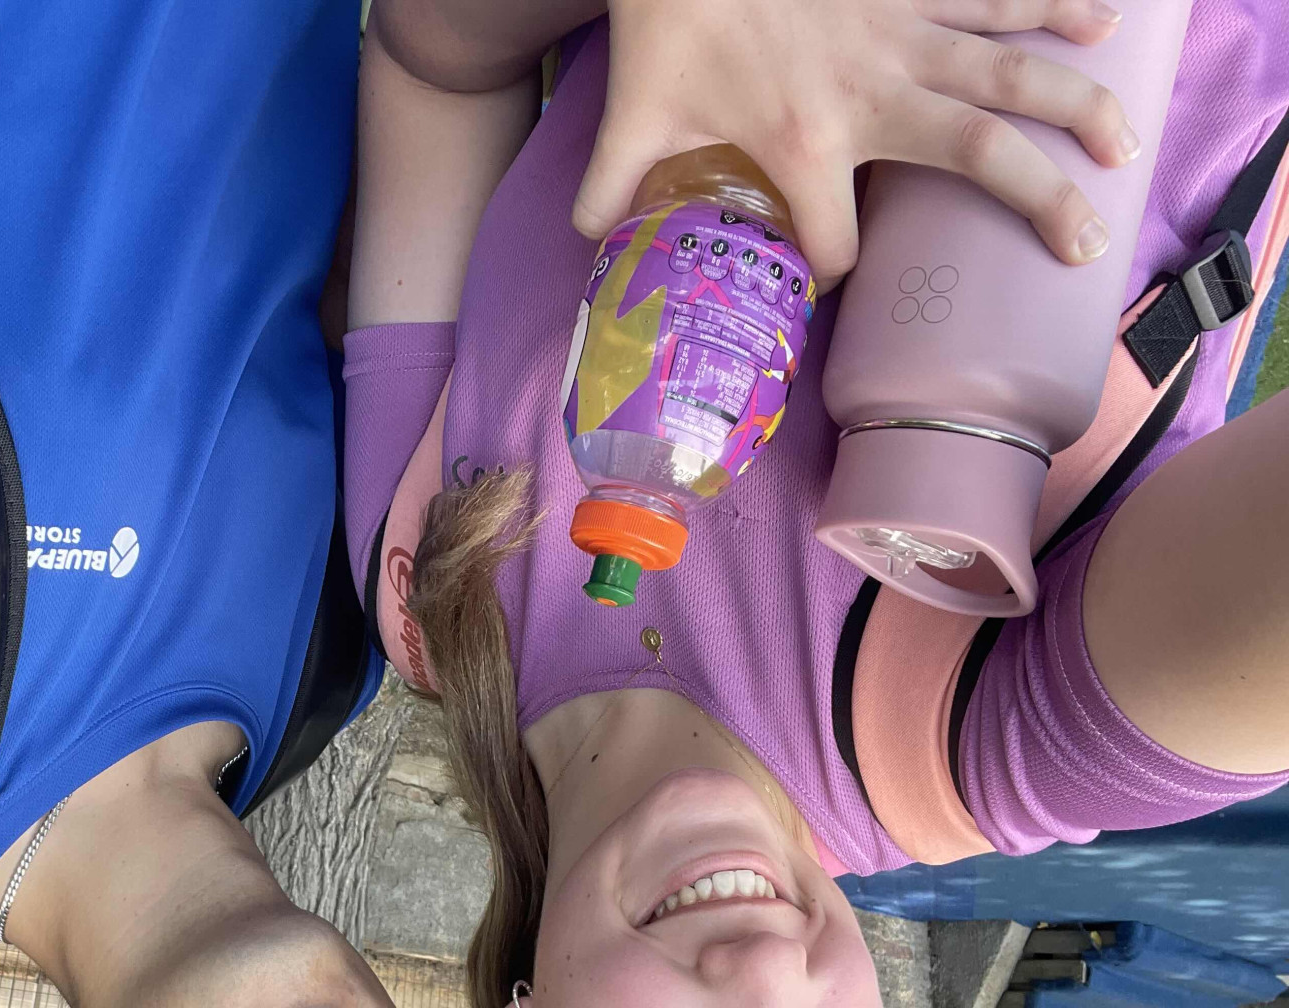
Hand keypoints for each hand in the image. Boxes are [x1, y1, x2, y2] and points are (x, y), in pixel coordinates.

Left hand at [575, 0, 1141, 279]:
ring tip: (1123, 144)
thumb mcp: (630, 116)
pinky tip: (1106, 23)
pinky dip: (1050, 3)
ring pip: (1008, 67)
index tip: (832, 273)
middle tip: (1083, 244)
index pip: (834, 239)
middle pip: (975, 155)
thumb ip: (612, 188)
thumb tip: (591, 244)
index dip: (831, 269)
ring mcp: (901, 29)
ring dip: (1073, 101)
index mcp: (802, 143)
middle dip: (1037, 199)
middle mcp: (872, 92)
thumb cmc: (667, 19)